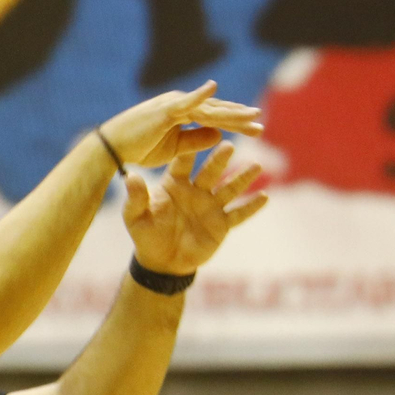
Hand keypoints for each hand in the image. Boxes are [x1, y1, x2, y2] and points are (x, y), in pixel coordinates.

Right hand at [100, 80, 263, 167]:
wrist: (112, 147)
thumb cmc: (139, 148)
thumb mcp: (175, 148)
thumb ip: (196, 140)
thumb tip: (220, 135)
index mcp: (183, 113)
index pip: (215, 117)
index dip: (236, 122)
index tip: (256, 129)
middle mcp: (181, 104)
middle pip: (217, 110)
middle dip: (240, 118)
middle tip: (261, 123)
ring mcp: (174, 104)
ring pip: (208, 108)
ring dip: (230, 112)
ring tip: (252, 115)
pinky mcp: (165, 109)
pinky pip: (186, 102)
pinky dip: (199, 94)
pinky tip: (213, 88)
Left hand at [123, 143, 265, 276]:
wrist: (162, 262)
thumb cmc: (146, 236)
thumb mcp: (136, 217)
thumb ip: (136, 197)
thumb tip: (129, 176)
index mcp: (175, 183)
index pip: (184, 162)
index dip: (190, 149)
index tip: (197, 133)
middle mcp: (196, 190)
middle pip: (211, 171)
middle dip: (220, 159)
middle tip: (229, 145)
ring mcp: (211, 206)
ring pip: (230, 188)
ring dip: (243, 178)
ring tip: (256, 166)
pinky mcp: (222, 224)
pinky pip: (239, 214)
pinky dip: (251, 207)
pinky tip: (265, 197)